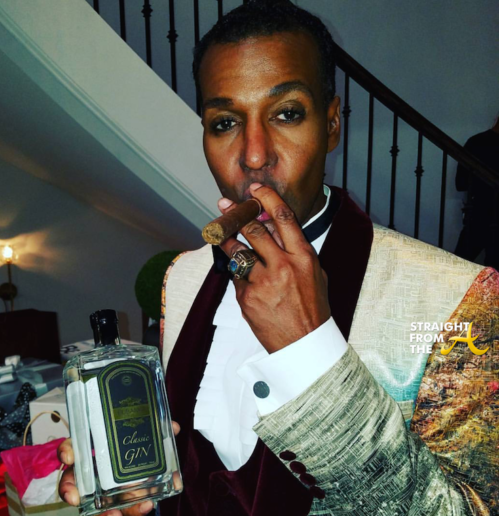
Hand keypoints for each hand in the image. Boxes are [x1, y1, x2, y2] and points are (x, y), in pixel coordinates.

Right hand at [58, 421, 180, 515]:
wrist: (151, 461)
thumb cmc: (139, 444)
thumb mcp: (148, 432)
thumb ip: (159, 430)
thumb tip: (174, 427)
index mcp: (95, 447)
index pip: (72, 446)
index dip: (67, 451)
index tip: (69, 457)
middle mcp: (92, 470)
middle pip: (73, 481)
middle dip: (71, 490)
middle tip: (76, 497)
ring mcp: (103, 490)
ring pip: (93, 503)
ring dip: (103, 511)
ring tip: (115, 514)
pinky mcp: (117, 503)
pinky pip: (121, 510)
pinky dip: (135, 510)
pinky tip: (146, 506)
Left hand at [219, 183, 329, 352]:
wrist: (304, 343)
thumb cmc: (312, 306)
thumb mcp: (314, 273)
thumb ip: (295, 249)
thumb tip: (273, 224)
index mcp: (303, 257)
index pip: (283, 218)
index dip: (267, 199)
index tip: (255, 189)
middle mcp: (282, 266)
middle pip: (254, 230)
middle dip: (237, 214)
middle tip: (225, 204)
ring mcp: (263, 282)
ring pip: (237, 251)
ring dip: (226, 238)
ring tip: (217, 230)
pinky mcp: (247, 297)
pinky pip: (236, 275)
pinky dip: (236, 270)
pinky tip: (239, 271)